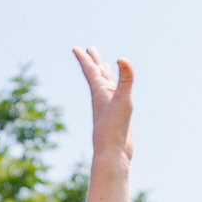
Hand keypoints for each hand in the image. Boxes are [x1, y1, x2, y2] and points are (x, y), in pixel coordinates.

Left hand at [74, 47, 133, 165]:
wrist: (113, 152)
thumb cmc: (114, 127)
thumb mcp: (123, 100)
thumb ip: (125, 79)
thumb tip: (121, 58)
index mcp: (100, 92)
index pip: (91, 71)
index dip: (84, 59)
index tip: (76, 48)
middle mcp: (103, 97)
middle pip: (97, 74)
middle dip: (94, 61)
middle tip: (89, 49)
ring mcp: (109, 106)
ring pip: (106, 85)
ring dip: (103, 74)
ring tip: (103, 66)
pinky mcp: (117, 115)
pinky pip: (114, 97)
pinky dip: (115, 89)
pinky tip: (116, 91)